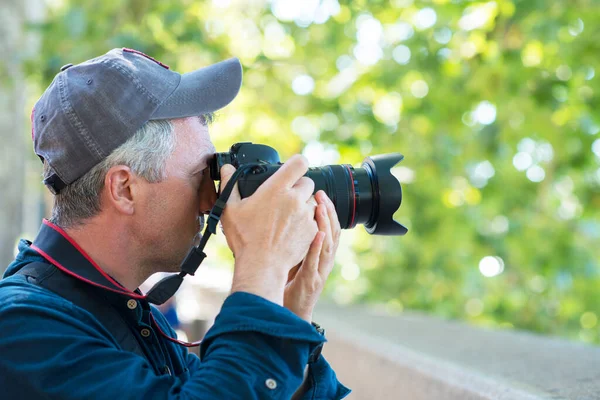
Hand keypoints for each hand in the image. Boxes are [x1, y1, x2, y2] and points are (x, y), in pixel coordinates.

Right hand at [219, 155, 318, 305]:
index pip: (300, 163)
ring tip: (287, 217)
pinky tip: (292, 231)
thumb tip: (227, 168)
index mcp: (277, 189)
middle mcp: (295, 199)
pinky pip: (314, 220)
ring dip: (304, 205)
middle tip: (285, 198)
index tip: (292, 169)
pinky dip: (306, 222)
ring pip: (312, 202)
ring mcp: (306, 215)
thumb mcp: (230, 209)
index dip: (297, 163)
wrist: (262, 265)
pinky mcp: (313, 230)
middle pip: (307, 182)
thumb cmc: (245, 238)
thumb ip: (229, 184)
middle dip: (299, 187)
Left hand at [284, 190, 340, 321]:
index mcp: (319, 256)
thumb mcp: (293, 260)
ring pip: (327, 245)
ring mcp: (319, 272)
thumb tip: (284, 221)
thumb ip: (294, 244)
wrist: (288, 316)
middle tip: (322, 194)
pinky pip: (316, 262)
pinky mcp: (311, 281)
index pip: (329, 229)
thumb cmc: (289, 287)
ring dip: (325, 224)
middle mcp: (323, 262)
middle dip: (328, 212)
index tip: (321, 194)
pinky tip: (317, 234)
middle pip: (332, 233)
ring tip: (320, 208)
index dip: (328, 211)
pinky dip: (317, 247)